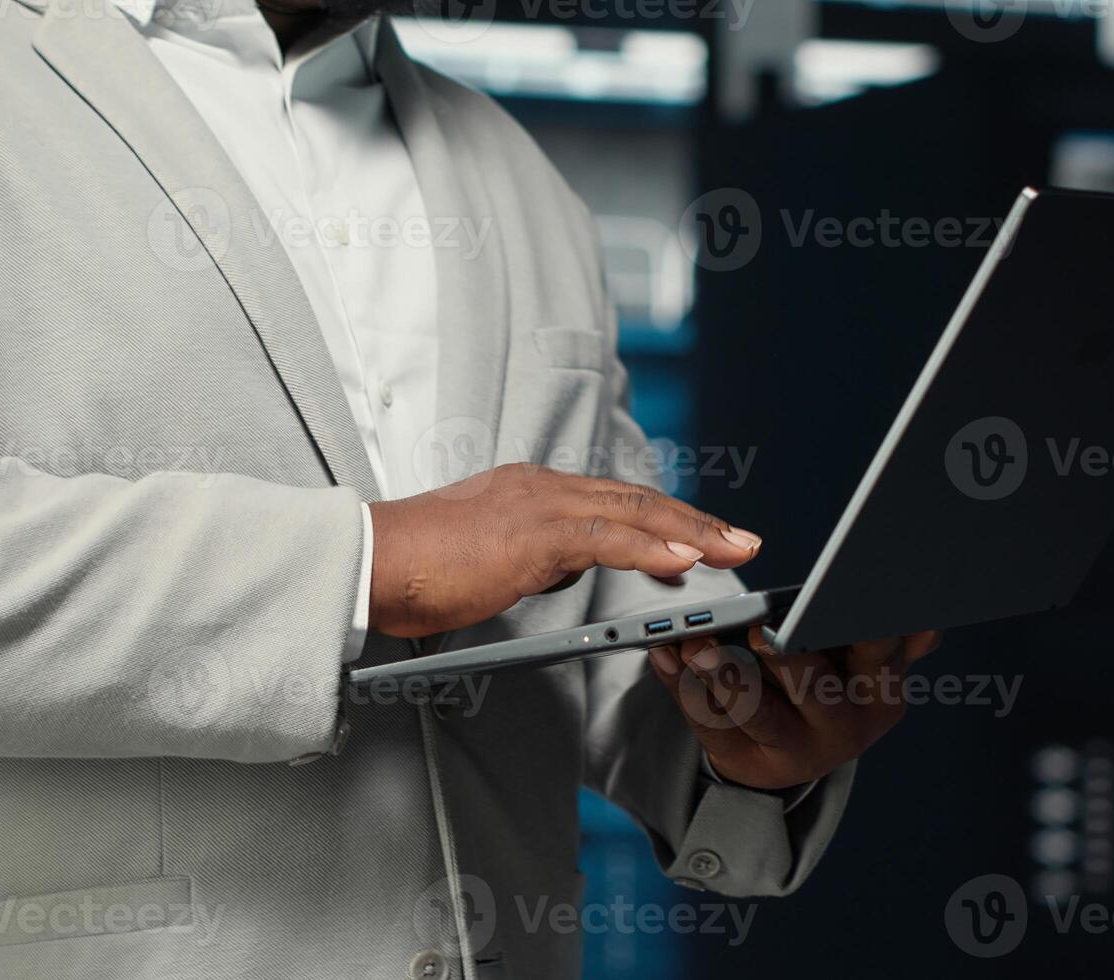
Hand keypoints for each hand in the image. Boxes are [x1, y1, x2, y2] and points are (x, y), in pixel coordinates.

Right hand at [367, 464, 762, 638]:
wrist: (370, 561)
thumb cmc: (413, 568)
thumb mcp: (486, 559)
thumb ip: (531, 556)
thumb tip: (564, 568)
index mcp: (530, 491)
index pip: (615, 500)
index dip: (665, 518)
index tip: (703, 536)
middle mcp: (541, 487)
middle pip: (637, 499)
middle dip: (696, 521)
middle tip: (743, 540)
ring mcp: (538, 505)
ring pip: (633, 512)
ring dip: (691, 532)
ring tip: (734, 549)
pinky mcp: (532, 533)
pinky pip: (607, 538)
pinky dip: (651, 547)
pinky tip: (684, 560)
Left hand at [647, 627, 941, 789]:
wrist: (789, 751)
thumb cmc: (826, 681)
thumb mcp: (866, 659)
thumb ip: (895, 637)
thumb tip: (929, 620)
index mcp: (879, 687)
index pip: (877, 651)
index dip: (857, 626)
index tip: (836, 600)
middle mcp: (844, 724)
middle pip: (815, 688)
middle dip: (787, 659)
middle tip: (760, 633)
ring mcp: (796, 750)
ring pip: (758, 713)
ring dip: (726, 678)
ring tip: (699, 649)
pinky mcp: (748, 764)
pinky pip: (712, 725)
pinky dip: (685, 688)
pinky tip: (666, 656)